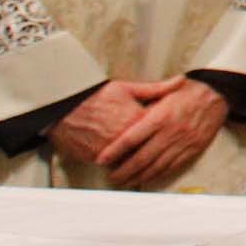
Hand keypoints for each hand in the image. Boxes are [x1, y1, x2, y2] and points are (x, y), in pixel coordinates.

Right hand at [44, 77, 175, 167]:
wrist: (64, 108)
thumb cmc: (97, 95)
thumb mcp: (127, 87)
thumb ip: (156, 89)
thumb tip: (181, 80)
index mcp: (136, 119)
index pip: (160, 131)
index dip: (167, 133)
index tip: (175, 134)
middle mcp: (124, 137)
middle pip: (147, 150)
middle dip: (156, 152)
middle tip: (164, 153)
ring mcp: (110, 149)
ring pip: (130, 161)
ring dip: (137, 162)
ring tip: (147, 163)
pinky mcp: (96, 158)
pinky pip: (113, 165)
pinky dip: (119, 165)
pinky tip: (126, 165)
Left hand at [95, 78, 229, 191]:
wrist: (218, 94)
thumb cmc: (189, 91)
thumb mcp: (164, 92)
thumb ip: (144, 107)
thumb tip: (122, 117)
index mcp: (161, 116)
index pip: (131, 139)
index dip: (114, 151)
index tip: (102, 160)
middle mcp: (171, 132)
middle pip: (142, 158)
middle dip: (124, 171)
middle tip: (111, 177)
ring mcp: (183, 143)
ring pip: (156, 166)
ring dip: (138, 177)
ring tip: (125, 182)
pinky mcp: (193, 149)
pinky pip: (172, 166)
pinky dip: (157, 175)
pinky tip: (147, 178)